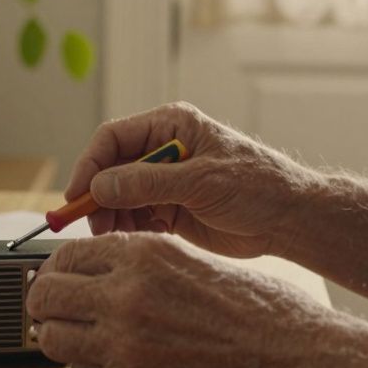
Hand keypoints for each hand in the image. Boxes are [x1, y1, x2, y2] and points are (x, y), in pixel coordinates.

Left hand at [27, 232, 340, 367]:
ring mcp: (123, 343)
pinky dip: (85, 366)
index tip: (57, 276)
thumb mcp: (188, 258)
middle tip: (54, 308)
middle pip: (44, 295)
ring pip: (51, 337)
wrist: (289, 358)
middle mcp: (124, 294)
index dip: (55, 267)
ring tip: (77, 335)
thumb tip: (87, 267)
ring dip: (58, 335)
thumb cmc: (253, 307)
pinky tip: (109, 359)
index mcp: (141, 253)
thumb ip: (135, 260)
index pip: (64, 254)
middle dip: (43, 301)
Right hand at [67, 102, 316, 257]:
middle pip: (109, 170)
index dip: (89, 166)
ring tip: (117, 237)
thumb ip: (147, 183)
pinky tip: (140, 241)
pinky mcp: (170, 210)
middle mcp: (161, 150)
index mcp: (170, 126)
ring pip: (118, 198)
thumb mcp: (201, 181)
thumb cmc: (258, 186)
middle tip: (94, 227)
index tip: (77, 196)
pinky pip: (135, 218)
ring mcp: (164, 182)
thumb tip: (99, 187)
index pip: (112, 139)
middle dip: (98, 198)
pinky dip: (130, 231)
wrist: (290, 219)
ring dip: (112, 218)